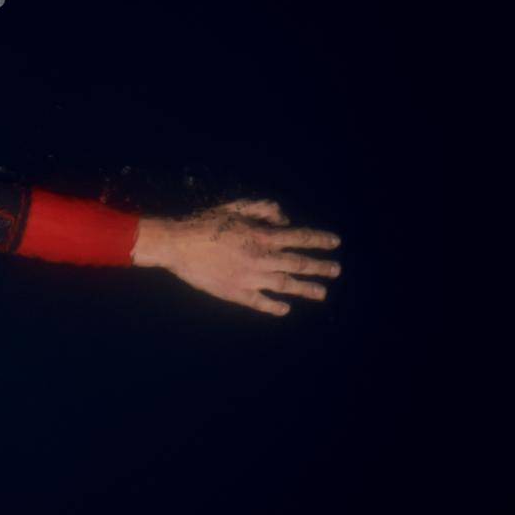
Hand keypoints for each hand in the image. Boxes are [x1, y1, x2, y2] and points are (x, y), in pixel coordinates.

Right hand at [132, 200, 340, 315]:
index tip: (335, 242)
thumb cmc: (205, 221)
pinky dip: (276, 307)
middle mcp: (263, 258)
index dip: (320, 240)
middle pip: (300, 264)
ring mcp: (252, 278)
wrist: (178, 243)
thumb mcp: (236, 205)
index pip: (301, 238)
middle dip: (321, 267)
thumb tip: (285, 220)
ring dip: (307, 289)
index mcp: (264, 236)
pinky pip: (262, 303)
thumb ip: (264, 209)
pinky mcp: (238, 293)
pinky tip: (285, 308)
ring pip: (287, 285)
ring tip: (322, 293)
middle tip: (336, 270)